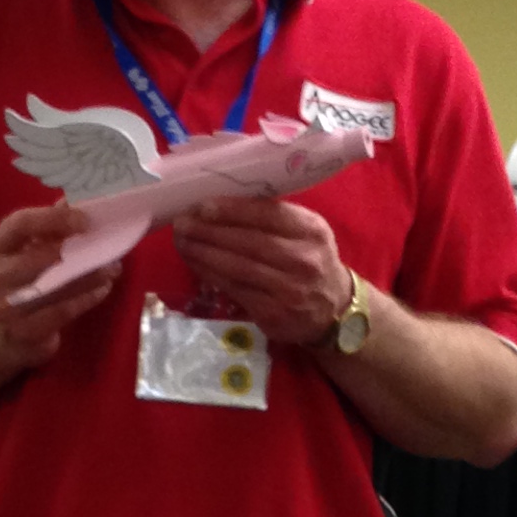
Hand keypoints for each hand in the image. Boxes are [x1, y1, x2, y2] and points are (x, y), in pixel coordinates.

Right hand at [0, 202, 119, 365]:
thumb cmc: (17, 282)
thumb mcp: (24, 251)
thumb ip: (47, 228)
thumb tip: (77, 202)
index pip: (20, 223)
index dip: (54, 219)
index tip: (85, 220)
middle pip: (40, 257)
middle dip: (79, 252)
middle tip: (109, 248)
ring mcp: (4, 307)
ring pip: (55, 287)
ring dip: (89, 277)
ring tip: (112, 268)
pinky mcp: (22, 331)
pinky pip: (61, 312)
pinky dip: (85, 299)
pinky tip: (102, 290)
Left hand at [169, 196, 350, 348]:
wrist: (334, 309)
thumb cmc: (311, 260)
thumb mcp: (306, 232)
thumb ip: (275, 217)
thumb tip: (223, 203)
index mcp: (311, 230)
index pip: (267, 214)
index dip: (231, 210)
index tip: (202, 206)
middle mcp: (303, 259)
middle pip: (247, 242)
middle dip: (209, 231)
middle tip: (181, 223)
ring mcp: (288, 289)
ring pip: (237, 268)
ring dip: (203, 254)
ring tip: (182, 242)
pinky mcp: (273, 313)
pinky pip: (235, 289)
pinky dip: (211, 275)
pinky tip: (196, 264)